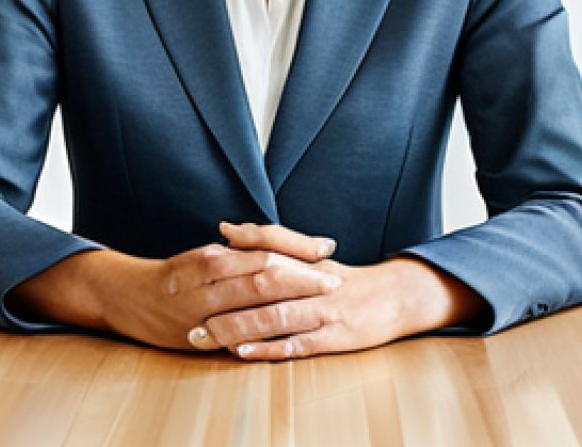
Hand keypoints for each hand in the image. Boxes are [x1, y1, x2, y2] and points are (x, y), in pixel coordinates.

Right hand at [6, 239, 342, 351]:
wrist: (126, 297)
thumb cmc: (175, 275)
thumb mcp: (206, 256)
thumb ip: (242, 253)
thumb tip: (286, 251)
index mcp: (213, 256)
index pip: (264, 249)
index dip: (298, 249)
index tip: (327, 249)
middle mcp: (207, 281)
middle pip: (265, 277)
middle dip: (304, 279)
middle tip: (335, 280)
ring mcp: (203, 312)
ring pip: (254, 308)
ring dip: (291, 309)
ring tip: (320, 308)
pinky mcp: (198, 339)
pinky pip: (237, 338)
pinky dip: (262, 339)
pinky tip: (286, 340)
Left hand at [198, 221, 486, 360]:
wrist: (395, 297)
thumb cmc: (341, 276)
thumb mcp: (305, 253)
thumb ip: (265, 239)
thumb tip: (224, 228)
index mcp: (301, 258)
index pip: (259, 251)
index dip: (222, 260)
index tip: (186, 272)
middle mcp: (311, 280)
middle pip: (263, 283)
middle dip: (225, 296)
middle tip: (188, 308)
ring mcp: (324, 309)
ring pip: (277, 316)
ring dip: (241, 325)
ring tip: (208, 334)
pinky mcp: (335, 338)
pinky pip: (299, 343)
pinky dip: (271, 347)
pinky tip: (246, 352)